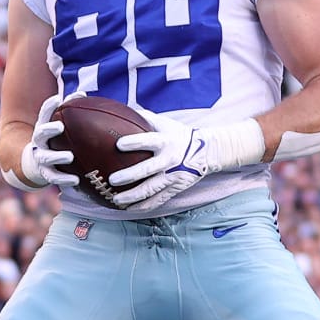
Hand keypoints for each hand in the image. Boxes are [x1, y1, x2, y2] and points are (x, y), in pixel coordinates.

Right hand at [18, 94, 77, 188]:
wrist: (34, 165)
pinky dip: (64, 179)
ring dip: (57, 157)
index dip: (48, 106)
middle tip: (59, 127)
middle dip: (48, 130)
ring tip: (69, 156)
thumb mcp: (56, 126)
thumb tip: (83, 93)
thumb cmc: (52, 141)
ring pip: (47, 157)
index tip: (57, 99)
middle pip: (40, 134)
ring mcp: (41, 158)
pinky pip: (54, 177)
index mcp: (42, 128)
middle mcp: (39, 142)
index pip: (43, 114)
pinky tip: (76, 180)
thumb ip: (68, 112)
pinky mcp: (45, 174)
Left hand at [110, 112, 263, 209]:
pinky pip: (158, 200)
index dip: (134, 143)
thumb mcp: (166, 123)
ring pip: (151, 189)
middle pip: (148, 170)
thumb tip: (122, 110)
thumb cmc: (179, 135)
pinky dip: (144, 206)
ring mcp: (173, 176)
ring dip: (133, 196)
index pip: (149, 141)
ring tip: (116, 200)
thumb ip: (145, 118)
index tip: (118, 144)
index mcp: (166, 141)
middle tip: (113, 179)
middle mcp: (169, 160)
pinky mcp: (175, 189)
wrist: (206, 152)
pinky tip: (129, 209)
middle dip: (130, 175)